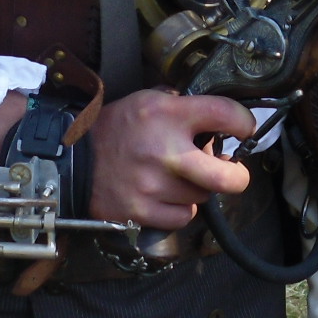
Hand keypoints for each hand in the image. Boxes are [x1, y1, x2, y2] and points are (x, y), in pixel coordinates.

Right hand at [86, 88, 256, 229]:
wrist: (72, 160)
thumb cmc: (115, 129)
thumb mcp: (146, 100)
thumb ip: (181, 104)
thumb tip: (216, 117)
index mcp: (167, 114)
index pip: (225, 114)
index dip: (245, 122)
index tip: (246, 129)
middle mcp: (164, 151)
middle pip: (226, 177)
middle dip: (238, 176)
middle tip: (233, 171)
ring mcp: (153, 185)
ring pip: (202, 197)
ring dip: (198, 189)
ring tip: (179, 178)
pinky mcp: (143, 211)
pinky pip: (183, 217)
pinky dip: (180, 209)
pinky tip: (166, 195)